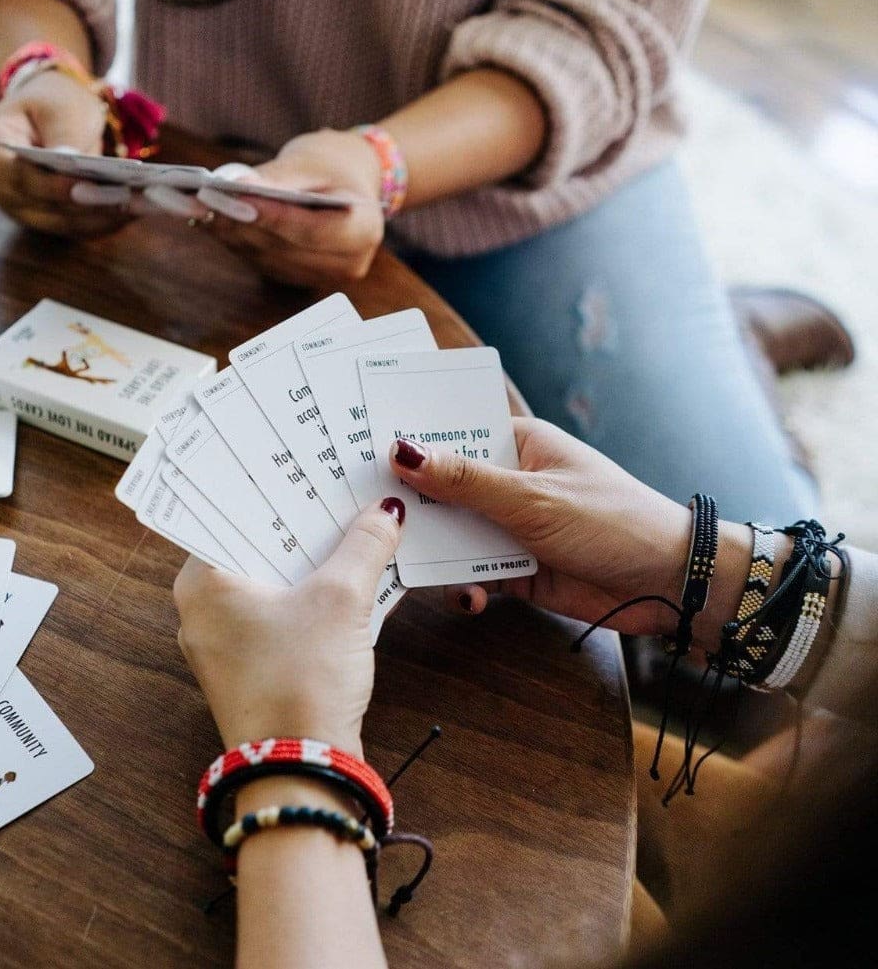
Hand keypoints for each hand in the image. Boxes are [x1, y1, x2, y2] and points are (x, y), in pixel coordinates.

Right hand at [0, 69, 135, 237]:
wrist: (51, 112)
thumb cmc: (52, 103)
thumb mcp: (59, 107)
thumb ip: (63, 136)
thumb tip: (73, 165)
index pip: (18, 176)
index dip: (53, 187)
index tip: (88, 189)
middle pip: (41, 208)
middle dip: (86, 207)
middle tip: (127, 202)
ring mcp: (16, 206)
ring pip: (60, 225)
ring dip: (100, 220)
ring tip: (137, 208)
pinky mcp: (43, 218)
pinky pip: (73, 228)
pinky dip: (103, 223)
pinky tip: (133, 214)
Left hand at [173, 499, 403, 756]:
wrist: (303, 772)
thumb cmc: (301, 684)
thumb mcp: (341, 601)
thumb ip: (364, 546)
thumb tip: (385, 512)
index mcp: (203, 583)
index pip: (228, 512)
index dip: (269, 484)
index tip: (300, 459)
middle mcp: (205, 610)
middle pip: (256, 544)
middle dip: (302, 520)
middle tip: (337, 484)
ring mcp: (228, 641)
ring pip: (273, 579)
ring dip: (313, 557)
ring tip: (352, 522)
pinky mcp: (255, 666)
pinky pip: (284, 612)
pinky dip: (313, 593)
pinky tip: (353, 575)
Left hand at [204, 129, 385, 287]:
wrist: (345, 186)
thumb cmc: (332, 167)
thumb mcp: (311, 162)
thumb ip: (278, 177)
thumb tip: (237, 186)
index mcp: (364, 231)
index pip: (314, 231)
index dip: (274, 218)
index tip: (236, 198)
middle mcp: (347, 263)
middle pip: (286, 249)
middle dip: (243, 223)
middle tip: (204, 198)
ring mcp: (322, 277)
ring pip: (268, 258)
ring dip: (232, 233)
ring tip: (200, 205)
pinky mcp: (298, 279)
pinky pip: (262, 262)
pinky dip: (236, 240)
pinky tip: (213, 219)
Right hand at [388, 419, 699, 638]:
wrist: (667, 585)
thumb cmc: (611, 520)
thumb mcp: (532, 497)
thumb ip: (465, 481)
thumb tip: (404, 451)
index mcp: (519, 444)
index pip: (454, 435)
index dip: (413, 444)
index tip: (365, 452)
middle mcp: (510, 482)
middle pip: (444, 488)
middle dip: (414, 506)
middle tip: (372, 519)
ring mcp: (511, 526)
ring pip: (453, 534)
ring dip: (437, 552)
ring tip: (413, 568)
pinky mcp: (515, 568)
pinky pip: (473, 573)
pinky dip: (465, 586)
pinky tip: (470, 599)